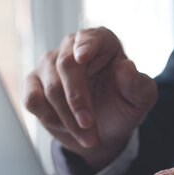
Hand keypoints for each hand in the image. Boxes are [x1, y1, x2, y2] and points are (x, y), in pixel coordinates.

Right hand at [23, 27, 157, 170]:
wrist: (104, 129)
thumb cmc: (123, 106)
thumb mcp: (140, 99)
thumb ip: (138, 84)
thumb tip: (127, 67)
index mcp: (102, 42)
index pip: (91, 37)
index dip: (86, 46)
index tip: (82, 58)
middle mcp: (72, 47)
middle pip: (66, 65)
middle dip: (77, 100)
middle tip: (88, 124)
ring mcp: (49, 63)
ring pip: (50, 88)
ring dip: (68, 118)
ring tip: (88, 137)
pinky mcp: (34, 83)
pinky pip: (32, 99)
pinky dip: (50, 118)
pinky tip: (67, 127)